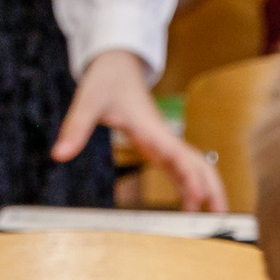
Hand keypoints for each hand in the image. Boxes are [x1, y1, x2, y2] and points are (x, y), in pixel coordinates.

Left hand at [53, 47, 227, 210]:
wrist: (117, 63)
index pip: (178, 156)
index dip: (190, 177)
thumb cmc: (106, 80)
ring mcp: (162, 140)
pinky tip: (189, 201)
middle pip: (198, 163)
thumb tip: (59, 155)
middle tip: (221, 215)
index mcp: (151, 129)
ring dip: (206, 187)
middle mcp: (163, 136)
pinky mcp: (156, 143)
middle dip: (212, 187)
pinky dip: (187, 182)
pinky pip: (178, 165)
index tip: (198, 198)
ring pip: (193, 165)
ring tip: (213, 215)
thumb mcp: (87, 102)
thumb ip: (75, 128)